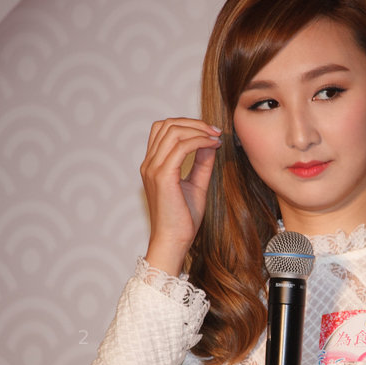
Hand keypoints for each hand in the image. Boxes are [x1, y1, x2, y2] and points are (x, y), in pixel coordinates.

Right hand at [140, 118, 221, 274]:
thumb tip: (210, 142)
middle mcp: (149, 164)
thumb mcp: (196, 184)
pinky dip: (199, 141)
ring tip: (216, 137)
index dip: (187, 124)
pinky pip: (181, 147)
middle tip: (215, 131)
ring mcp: (153, 169)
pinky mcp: (162, 176)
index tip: (210, 132)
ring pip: (173, 132)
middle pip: (166, 125)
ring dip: (198, 130)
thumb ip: (201, 163)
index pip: (163, 130)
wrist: (174, 241)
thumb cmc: (183, 219)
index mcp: (153, 165)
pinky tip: (213, 145)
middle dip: (194, 123)